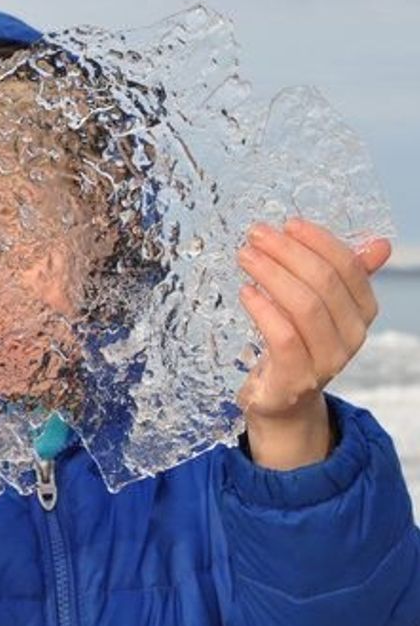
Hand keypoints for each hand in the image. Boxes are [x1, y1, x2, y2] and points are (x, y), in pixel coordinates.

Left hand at [236, 218, 389, 469]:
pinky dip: (263, 309)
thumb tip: (380, 244)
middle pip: (323, 283)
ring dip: (271, 274)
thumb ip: (345, 276)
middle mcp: (351, 337)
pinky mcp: (296, 378)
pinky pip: (283, 336)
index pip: (349, 268)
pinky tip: (246, 292)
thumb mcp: (323, 308)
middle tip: (256, 235)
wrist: (282, 401)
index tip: (289, 224)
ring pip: (304, 306)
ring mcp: (326, 360)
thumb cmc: (298, 344)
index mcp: (361, 313)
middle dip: (288, 252)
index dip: (319, 241)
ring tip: (246, 256)